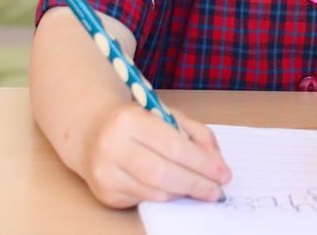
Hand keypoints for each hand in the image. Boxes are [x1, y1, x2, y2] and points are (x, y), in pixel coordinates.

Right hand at [80, 103, 231, 207]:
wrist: (92, 132)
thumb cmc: (137, 121)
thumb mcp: (167, 114)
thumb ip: (195, 133)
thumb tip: (216, 162)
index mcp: (130, 120)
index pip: (173, 146)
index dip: (202, 163)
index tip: (223, 173)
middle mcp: (113, 147)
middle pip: (164, 173)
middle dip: (196, 184)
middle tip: (217, 190)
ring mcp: (106, 173)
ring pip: (155, 192)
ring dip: (184, 193)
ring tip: (202, 189)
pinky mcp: (105, 194)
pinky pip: (145, 201)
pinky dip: (166, 196)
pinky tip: (177, 190)